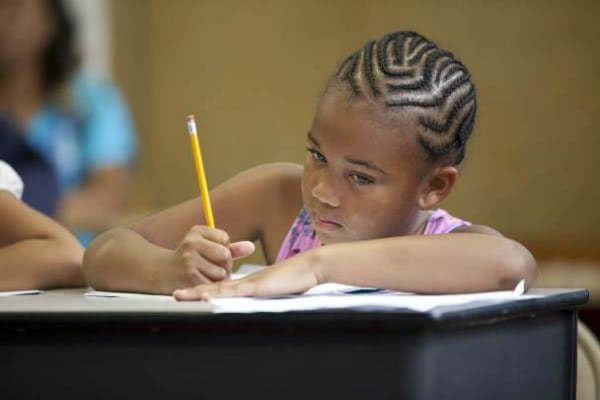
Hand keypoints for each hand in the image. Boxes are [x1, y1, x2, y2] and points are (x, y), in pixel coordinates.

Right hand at [163, 225, 254, 292]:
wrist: (161, 272)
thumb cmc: (189, 259)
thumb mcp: (207, 247)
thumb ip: (231, 248)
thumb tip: (251, 247)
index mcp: (197, 231)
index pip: (225, 239)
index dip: (223, 249)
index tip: (211, 253)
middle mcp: (192, 243)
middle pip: (225, 255)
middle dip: (224, 264)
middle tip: (212, 267)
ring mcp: (189, 260)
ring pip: (221, 272)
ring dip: (218, 278)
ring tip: (205, 275)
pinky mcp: (189, 277)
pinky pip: (213, 284)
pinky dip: (211, 287)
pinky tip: (201, 282)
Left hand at [173, 252, 320, 300]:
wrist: (310, 268)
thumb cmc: (297, 280)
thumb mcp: (277, 290)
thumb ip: (266, 295)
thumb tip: (261, 300)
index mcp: (249, 284)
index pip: (223, 289)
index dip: (206, 292)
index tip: (190, 296)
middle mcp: (246, 283)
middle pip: (215, 288)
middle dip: (194, 292)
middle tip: (175, 295)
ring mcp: (250, 284)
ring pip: (219, 290)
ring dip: (199, 293)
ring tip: (180, 296)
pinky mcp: (257, 287)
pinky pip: (235, 291)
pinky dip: (219, 294)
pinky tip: (207, 297)